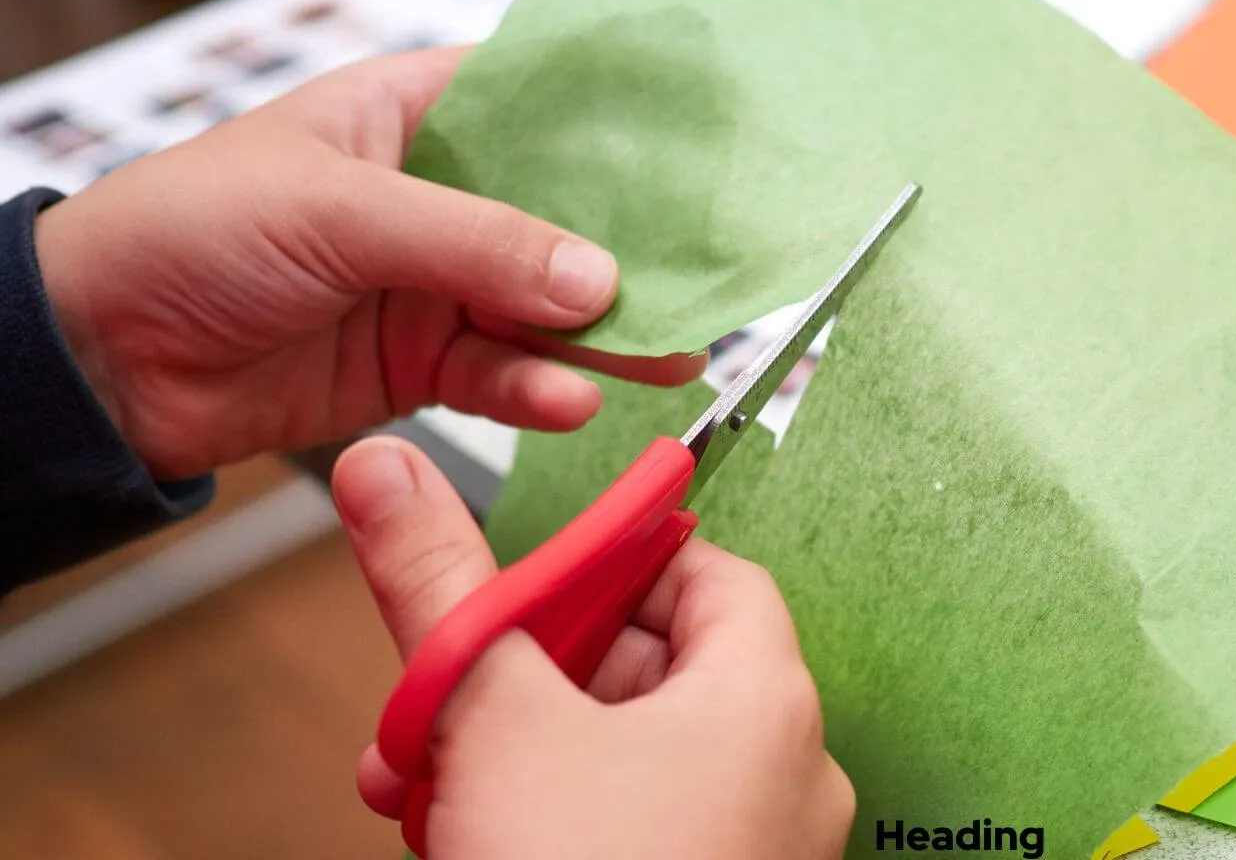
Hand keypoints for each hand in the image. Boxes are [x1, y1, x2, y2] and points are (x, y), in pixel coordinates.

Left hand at [31, 49, 703, 479]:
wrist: (95, 362)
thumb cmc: (187, 233)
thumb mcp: (339, 213)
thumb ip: (476, 244)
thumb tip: (600, 280)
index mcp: (409, 113)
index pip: (537, 103)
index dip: (620, 129)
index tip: (703, 157)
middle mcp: (434, 194)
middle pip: (561, 216)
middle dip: (631, 250)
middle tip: (710, 279)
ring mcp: (430, 283)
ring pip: (543, 306)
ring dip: (602, 334)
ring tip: (669, 355)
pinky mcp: (418, 363)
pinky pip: (500, 375)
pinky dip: (539, 390)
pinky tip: (573, 399)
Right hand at [332, 437, 854, 859]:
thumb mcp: (492, 719)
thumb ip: (442, 583)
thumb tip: (393, 473)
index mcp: (763, 698)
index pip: (704, 573)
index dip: (607, 560)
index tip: (521, 574)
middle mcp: (781, 772)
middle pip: (646, 670)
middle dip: (516, 676)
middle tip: (432, 697)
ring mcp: (751, 850)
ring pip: (621, 762)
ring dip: (510, 756)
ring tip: (418, 784)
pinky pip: (630, 834)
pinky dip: (548, 821)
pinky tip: (464, 841)